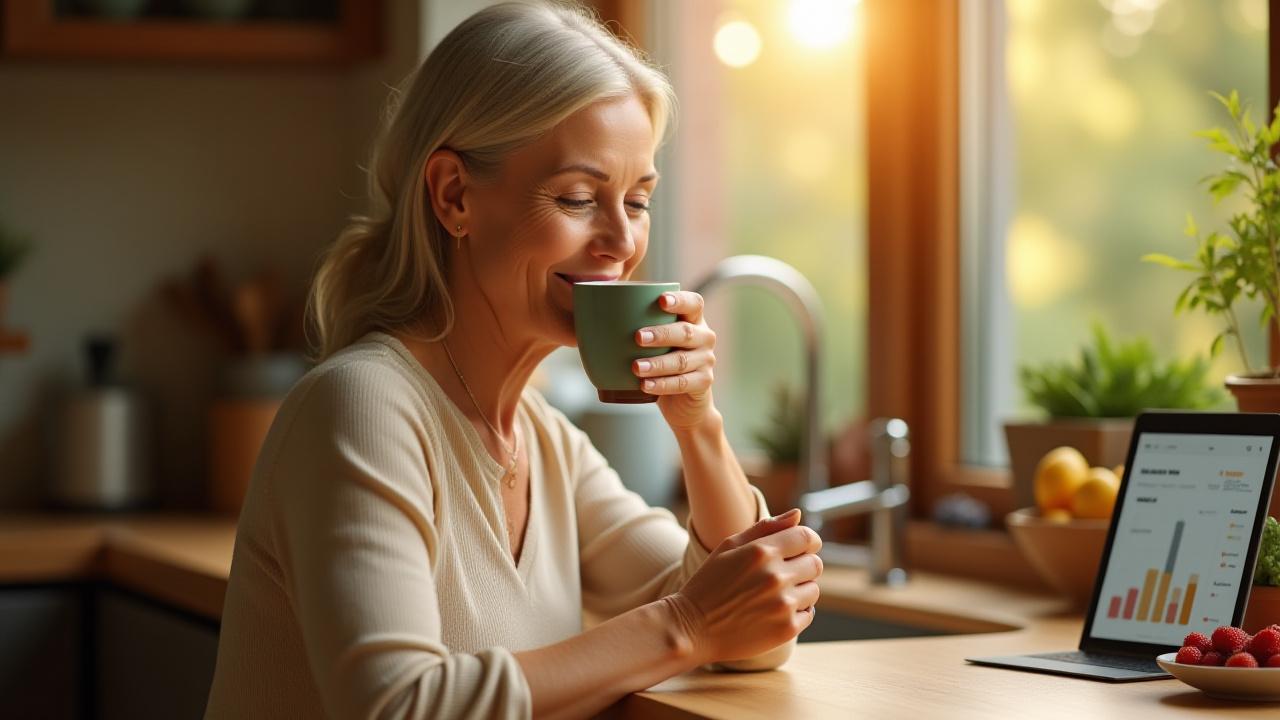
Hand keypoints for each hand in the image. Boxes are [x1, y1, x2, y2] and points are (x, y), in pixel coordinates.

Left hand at [633, 290, 717, 429]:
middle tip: (637, 337)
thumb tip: (586, 312)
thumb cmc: (661, 362)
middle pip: (685, 332)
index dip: (680, 300)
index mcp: (693, 320)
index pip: (694, 303)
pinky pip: (683, 383)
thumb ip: (633, 325)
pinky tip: (645, 385)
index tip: (660, 300)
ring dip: (657, 363)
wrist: (683, 403)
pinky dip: (662, 384)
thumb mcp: (652, 343)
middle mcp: (704, 337)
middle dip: (661, 334)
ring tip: (635, 367)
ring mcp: (706, 361)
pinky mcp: (704, 383)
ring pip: (681, 360)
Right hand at [666, 509, 822, 664]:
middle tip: (783, 574)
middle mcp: (776, 577)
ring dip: (800, 590)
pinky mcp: (786, 629)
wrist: (692, 629)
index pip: (807, 537)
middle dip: (803, 565)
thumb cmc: (709, 583)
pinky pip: (808, 614)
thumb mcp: (729, 547)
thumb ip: (765, 527)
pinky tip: (773, 612)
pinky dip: (796, 612)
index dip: (808, 541)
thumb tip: (798, 514)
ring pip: (813, 590)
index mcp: (762, 551)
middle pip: (815, 564)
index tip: (800, 548)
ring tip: (774, 595)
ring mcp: (783, 605)